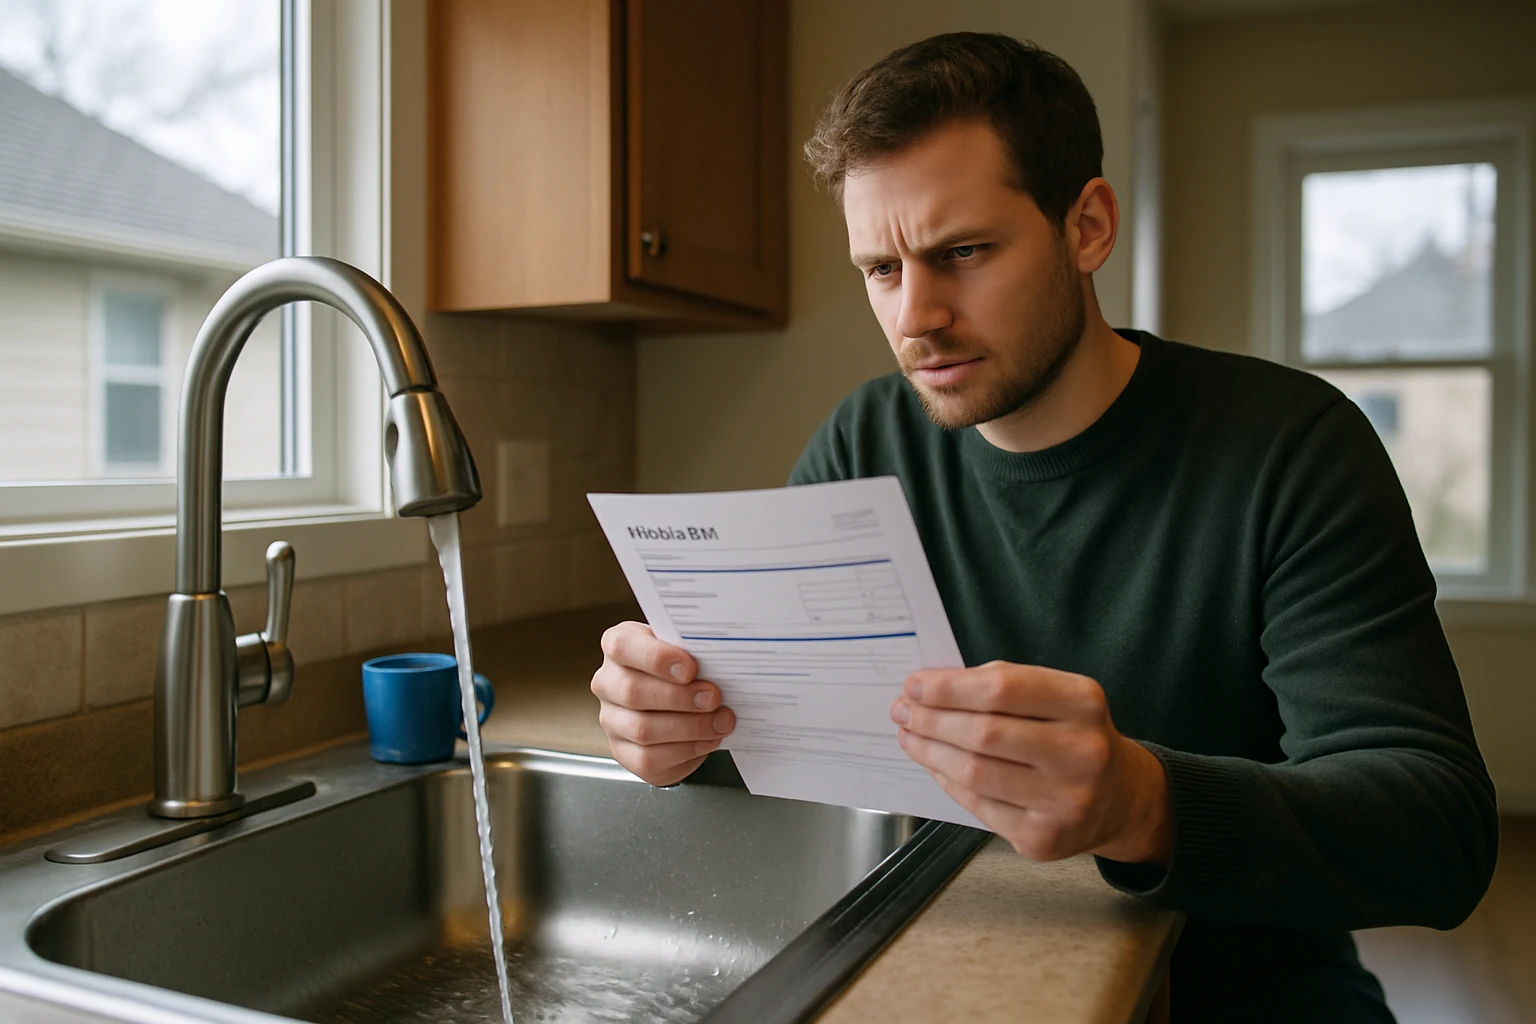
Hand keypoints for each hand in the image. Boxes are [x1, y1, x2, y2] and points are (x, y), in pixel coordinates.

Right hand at [591, 621, 734, 785]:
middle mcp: (608, 683)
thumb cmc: (683, 669)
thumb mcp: (687, 649)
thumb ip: (695, 651)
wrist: (681, 702)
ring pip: (643, 729)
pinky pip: (649, 758)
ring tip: (720, 721)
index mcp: (619, 646)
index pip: (622, 646)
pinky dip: (686, 750)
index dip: (657, 657)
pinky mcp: (624, 752)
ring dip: (690, 727)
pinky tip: (707, 739)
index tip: (690, 668)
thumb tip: (720, 661)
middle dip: (680, 697)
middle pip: (632, 692)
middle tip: (712, 698)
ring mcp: (612, 720)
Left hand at [891, 661, 1169, 864]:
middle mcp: (1082, 753)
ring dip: (931, 751)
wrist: (1118, 798)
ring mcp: (1066, 801)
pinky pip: (979, 805)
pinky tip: (935, 765)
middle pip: (984, 733)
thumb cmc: (1073, 736)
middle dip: (932, 719)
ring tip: (910, 735)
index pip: (1003, 688)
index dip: (950, 687)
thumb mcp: (1056, 698)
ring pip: (976, 773)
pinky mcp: (1045, 839)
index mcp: (1084, 704)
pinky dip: (949, 781)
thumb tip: (930, 689)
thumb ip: (1002, 688)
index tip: (915, 684)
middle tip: (902, 710)